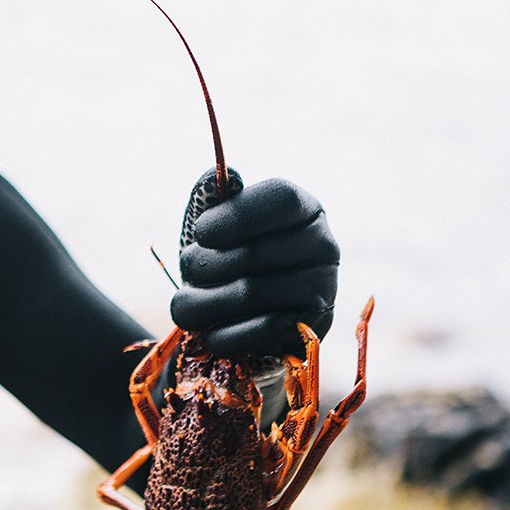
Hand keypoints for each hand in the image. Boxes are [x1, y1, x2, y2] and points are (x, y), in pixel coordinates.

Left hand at [170, 170, 338, 357]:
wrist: (246, 321)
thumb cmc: (228, 262)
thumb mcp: (219, 226)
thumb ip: (215, 198)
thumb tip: (220, 176)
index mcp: (304, 208)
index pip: (280, 199)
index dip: (236, 216)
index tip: (201, 232)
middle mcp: (324, 245)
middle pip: (256, 252)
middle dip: (206, 265)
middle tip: (188, 272)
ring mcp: (324, 289)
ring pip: (251, 293)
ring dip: (204, 302)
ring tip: (185, 304)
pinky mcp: (313, 330)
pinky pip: (260, 332)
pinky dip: (225, 333)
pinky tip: (210, 331)